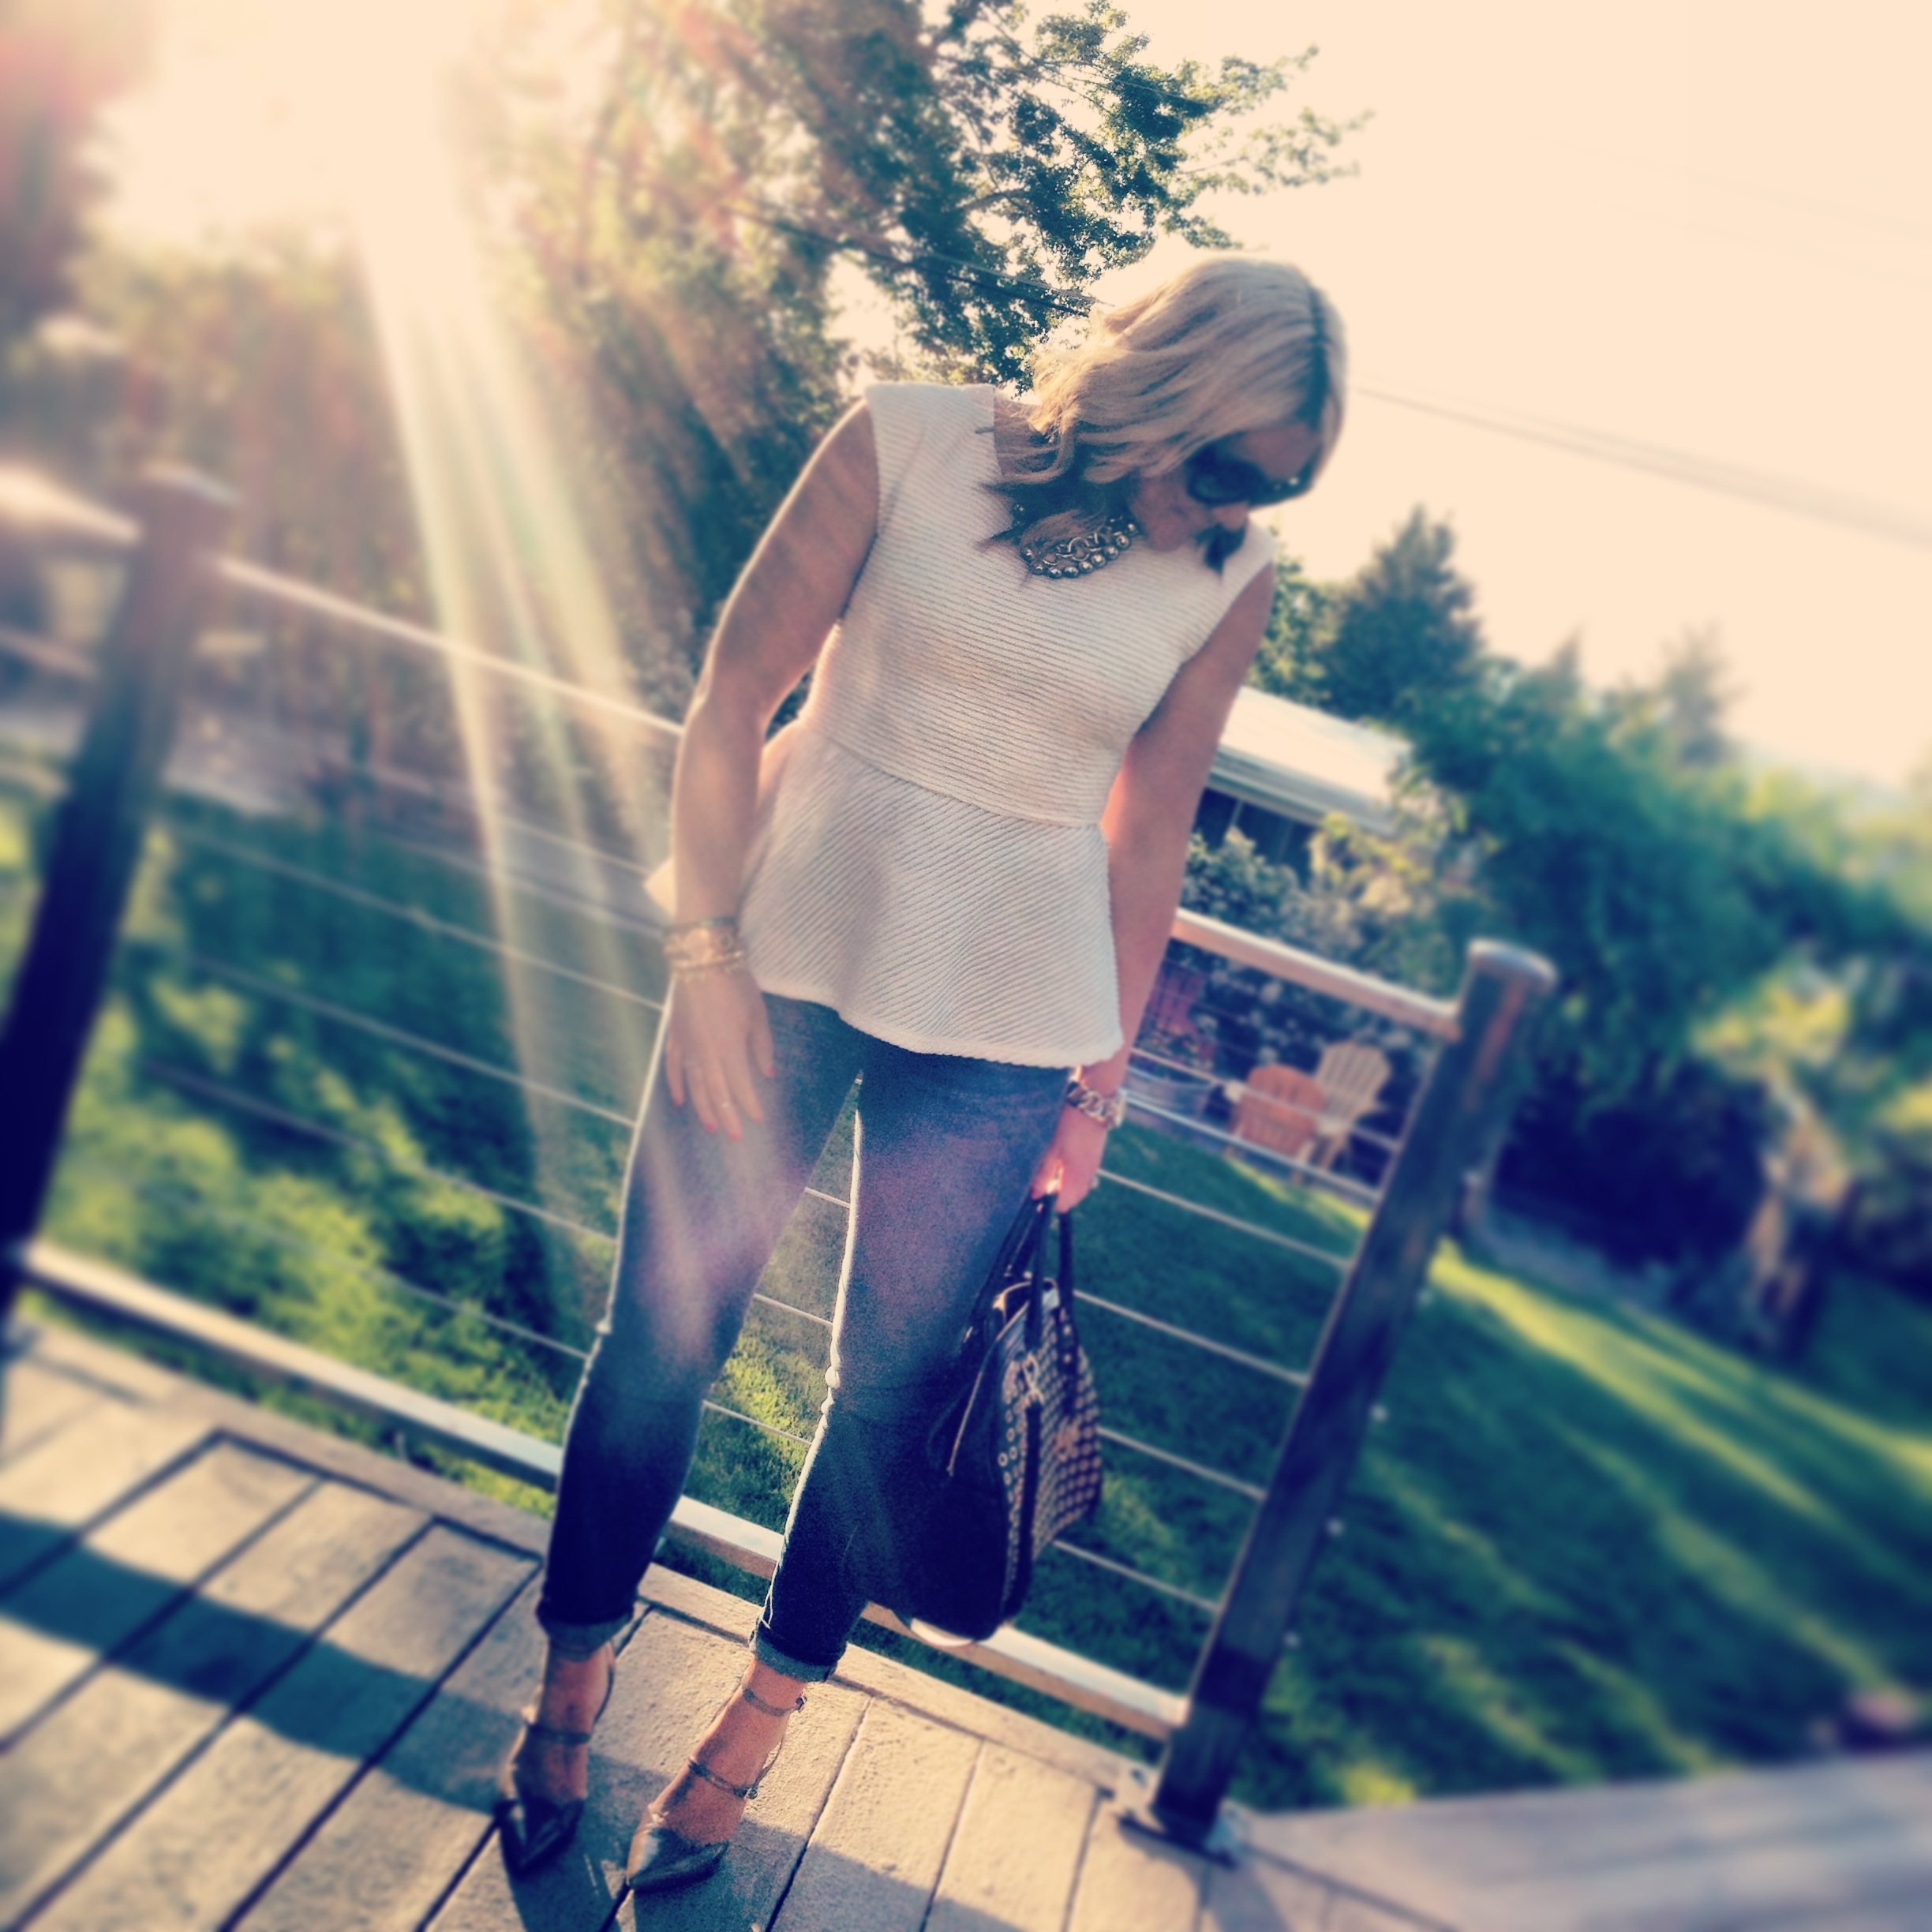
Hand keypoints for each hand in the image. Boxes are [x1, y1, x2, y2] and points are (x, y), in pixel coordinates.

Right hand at [663, 971, 774, 1139]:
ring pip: (694, 1085)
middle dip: (727, 1116)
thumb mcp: (758, 1015)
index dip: (749, 1105)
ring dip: (703, 1108)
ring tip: (711, 1127)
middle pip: (716, 1093)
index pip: (740, 1086)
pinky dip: (676, 1085)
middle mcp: (706, 1052)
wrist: (702, 959)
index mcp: (730, 1047)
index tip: (758, 1120)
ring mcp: (687, 1046)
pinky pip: (674, 1067)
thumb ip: (762, 1047)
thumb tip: (768, 1074)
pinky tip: (679, 1101)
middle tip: (734, 1136)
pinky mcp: (675, 1036)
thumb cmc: (735, 985)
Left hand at [1030, 1103, 1108, 1209]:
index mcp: (1076, 1177)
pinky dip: (1073, 1178)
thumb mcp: (1050, 1149)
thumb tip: (1035, 1196)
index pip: (1064, 1205)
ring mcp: (1093, 1168)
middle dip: (1057, 1197)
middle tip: (1043, 1183)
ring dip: (1065, 1187)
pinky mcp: (1094, 1160)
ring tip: (1052, 1172)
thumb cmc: (1067, 1126)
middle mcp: (1087, 1177)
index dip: (1049, 1203)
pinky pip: (1084, 1179)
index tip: (1038, 1195)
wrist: (1090, 1106)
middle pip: (1072, 1199)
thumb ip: (1043, 1174)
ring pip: (1079, 1189)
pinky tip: (1063, 1165)